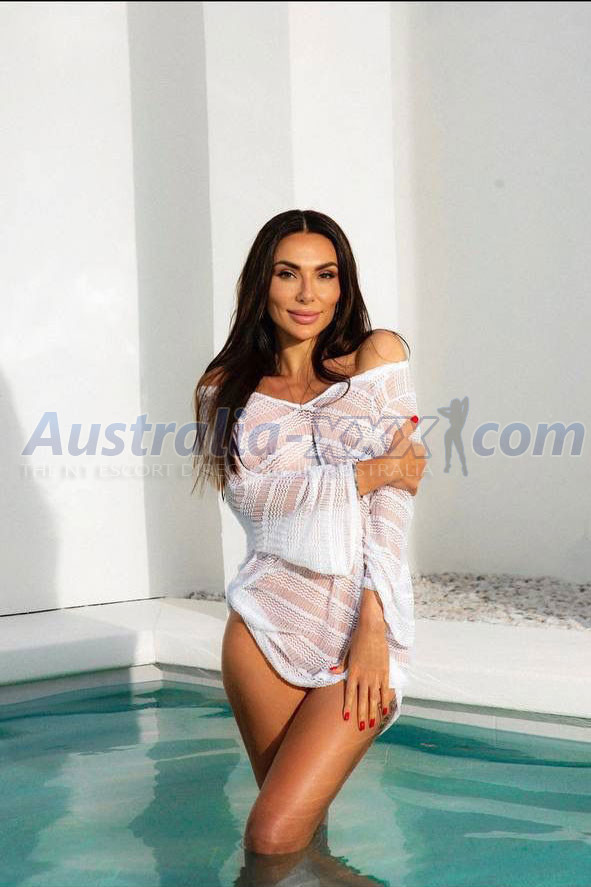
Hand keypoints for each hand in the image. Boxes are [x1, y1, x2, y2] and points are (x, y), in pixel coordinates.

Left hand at [330, 610, 395, 730]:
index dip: (348, 706)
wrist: (372, 629)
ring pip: (374, 697)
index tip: (346, 718)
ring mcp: (375, 675)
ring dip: (373, 711)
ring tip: (372, 723)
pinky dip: (384, 700)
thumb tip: (330, 671)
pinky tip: (384, 709)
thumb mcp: (347, 653)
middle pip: (362, 699)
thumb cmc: (358, 639)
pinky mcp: (385, 672)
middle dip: (362, 714)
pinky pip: (385, 689)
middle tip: (362, 727)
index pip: (349, 693)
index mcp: (353, 672)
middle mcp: (364, 676)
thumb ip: (341, 665)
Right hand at [383, 416, 425, 495]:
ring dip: (409, 474)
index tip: (400, 453)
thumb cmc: (395, 451)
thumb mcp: (400, 435)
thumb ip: (408, 426)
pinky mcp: (414, 486)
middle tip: (398, 462)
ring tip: (398, 472)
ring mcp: (419, 476)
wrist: (389, 467)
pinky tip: (404, 486)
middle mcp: (423, 464)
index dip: (407, 452)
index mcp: (422, 451)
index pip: (416, 451)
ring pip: (416, 474)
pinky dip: (410, 488)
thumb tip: (416, 417)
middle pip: (417, 463)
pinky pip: (413, 488)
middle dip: (410, 463)